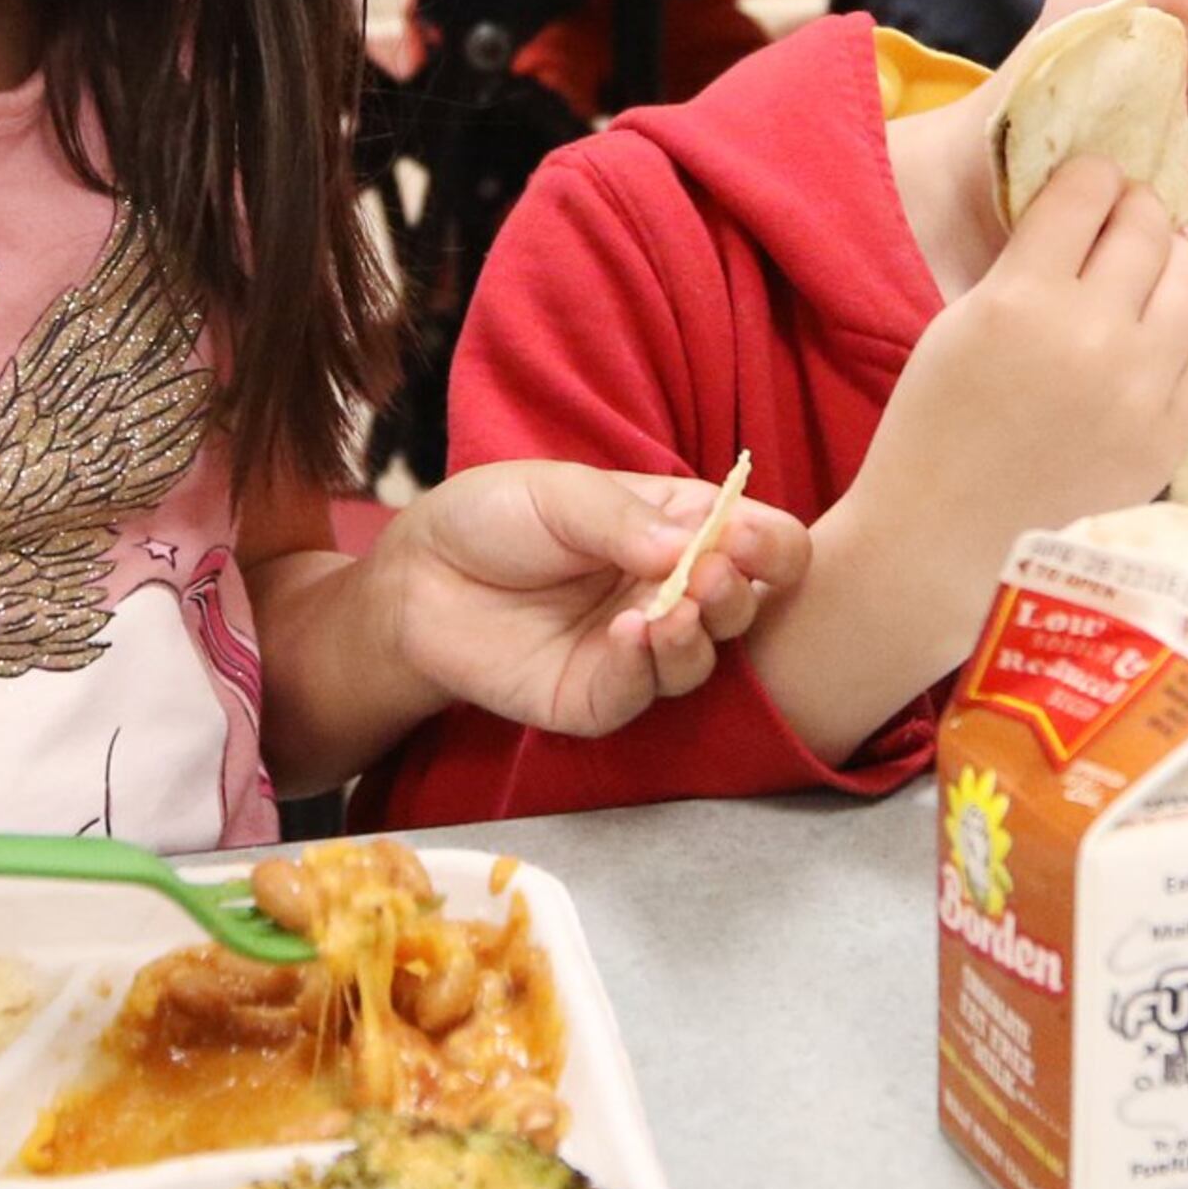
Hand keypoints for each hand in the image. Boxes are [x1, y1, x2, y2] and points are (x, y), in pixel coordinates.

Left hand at [361, 460, 812, 739]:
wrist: (418, 577)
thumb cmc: (494, 518)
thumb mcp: (560, 493)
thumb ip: (625, 518)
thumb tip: (697, 545)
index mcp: (678, 529)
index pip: (759, 543)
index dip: (770, 546)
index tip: (746, 541)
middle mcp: (669, 591)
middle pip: (743, 607)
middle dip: (735, 594)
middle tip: (710, 576)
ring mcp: (636, 649)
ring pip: (701, 660)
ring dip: (695, 637)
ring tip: (670, 610)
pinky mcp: (597, 695)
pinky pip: (639, 694)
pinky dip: (642, 667)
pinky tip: (627, 634)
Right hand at [867, 159, 1187, 554]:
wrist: (949, 538)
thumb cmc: (937, 424)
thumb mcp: (961, 322)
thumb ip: (1026, 265)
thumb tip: (1082, 214)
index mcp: (1020, 297)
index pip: (1085, 190)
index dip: (1089, 177)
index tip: (1086, 186)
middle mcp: (1090, 332)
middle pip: (1147, 225)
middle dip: (1135, 210)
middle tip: (1122, 220)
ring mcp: (1140, 384)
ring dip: (1172, 263)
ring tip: (1148, 276)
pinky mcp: (1170, 428)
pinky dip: (1186, 326)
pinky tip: (1158, 334)